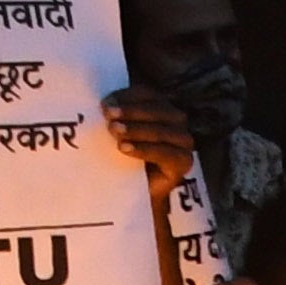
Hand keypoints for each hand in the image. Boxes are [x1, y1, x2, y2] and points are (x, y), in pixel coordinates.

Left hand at [104, 85, 200, 202]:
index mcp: (161, 106)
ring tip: (114, 131)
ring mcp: (183, 141)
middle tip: (109, 116)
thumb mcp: (117, 130)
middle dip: (131, 112)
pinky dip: (144, 149)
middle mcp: (177, 121)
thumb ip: (115, 115)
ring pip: (161, 130)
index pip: (147, 94)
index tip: (106, 104)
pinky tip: (125, 149)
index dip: (127, 96)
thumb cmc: (123, 156)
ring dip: (136, 129)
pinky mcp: (184, 161)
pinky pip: (165, 153)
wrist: (133, 191)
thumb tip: (101, 105)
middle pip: (157, 109)